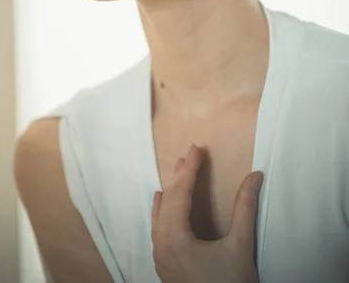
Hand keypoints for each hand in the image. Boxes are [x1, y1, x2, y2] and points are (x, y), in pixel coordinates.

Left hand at [151, 144, 262, 282]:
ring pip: (160, 214)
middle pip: (168, 200)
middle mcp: (161, 245)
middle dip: (180, 175)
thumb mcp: (240, 246)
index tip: (197, 148)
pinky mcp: (164, 265)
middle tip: (191, 154)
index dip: (190, 168)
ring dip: (171, 190)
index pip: (179, 192)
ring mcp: (160, 257)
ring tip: (179, 170)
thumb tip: (254, 175)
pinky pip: (158, 228)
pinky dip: (163, 210)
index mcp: (175, 237)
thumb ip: (245, 207)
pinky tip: (162, 201)